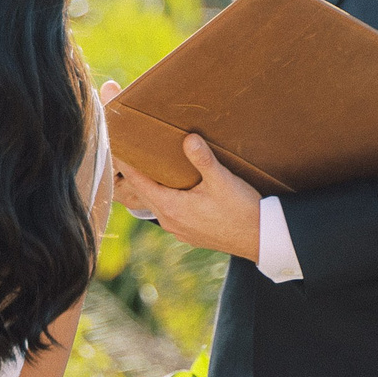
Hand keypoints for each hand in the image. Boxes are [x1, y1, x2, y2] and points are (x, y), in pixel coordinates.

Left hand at [101, 80, 262, 262]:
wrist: (262, 239)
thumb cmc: (242, 210)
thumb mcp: (223, 181)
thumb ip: (203, 159)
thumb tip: (187, 137)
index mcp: (171, 207)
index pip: (137, 180)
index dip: (125, 161)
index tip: (115, 144)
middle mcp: (169, 220)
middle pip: (142, 191)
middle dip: (134, 170)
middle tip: (126, 149)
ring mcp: (177, 229)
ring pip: (155, 202)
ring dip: (150, 184)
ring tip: (147, 164)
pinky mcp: (188, 233)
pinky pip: (168, 211)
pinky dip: (164, 197)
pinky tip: (172, 187)